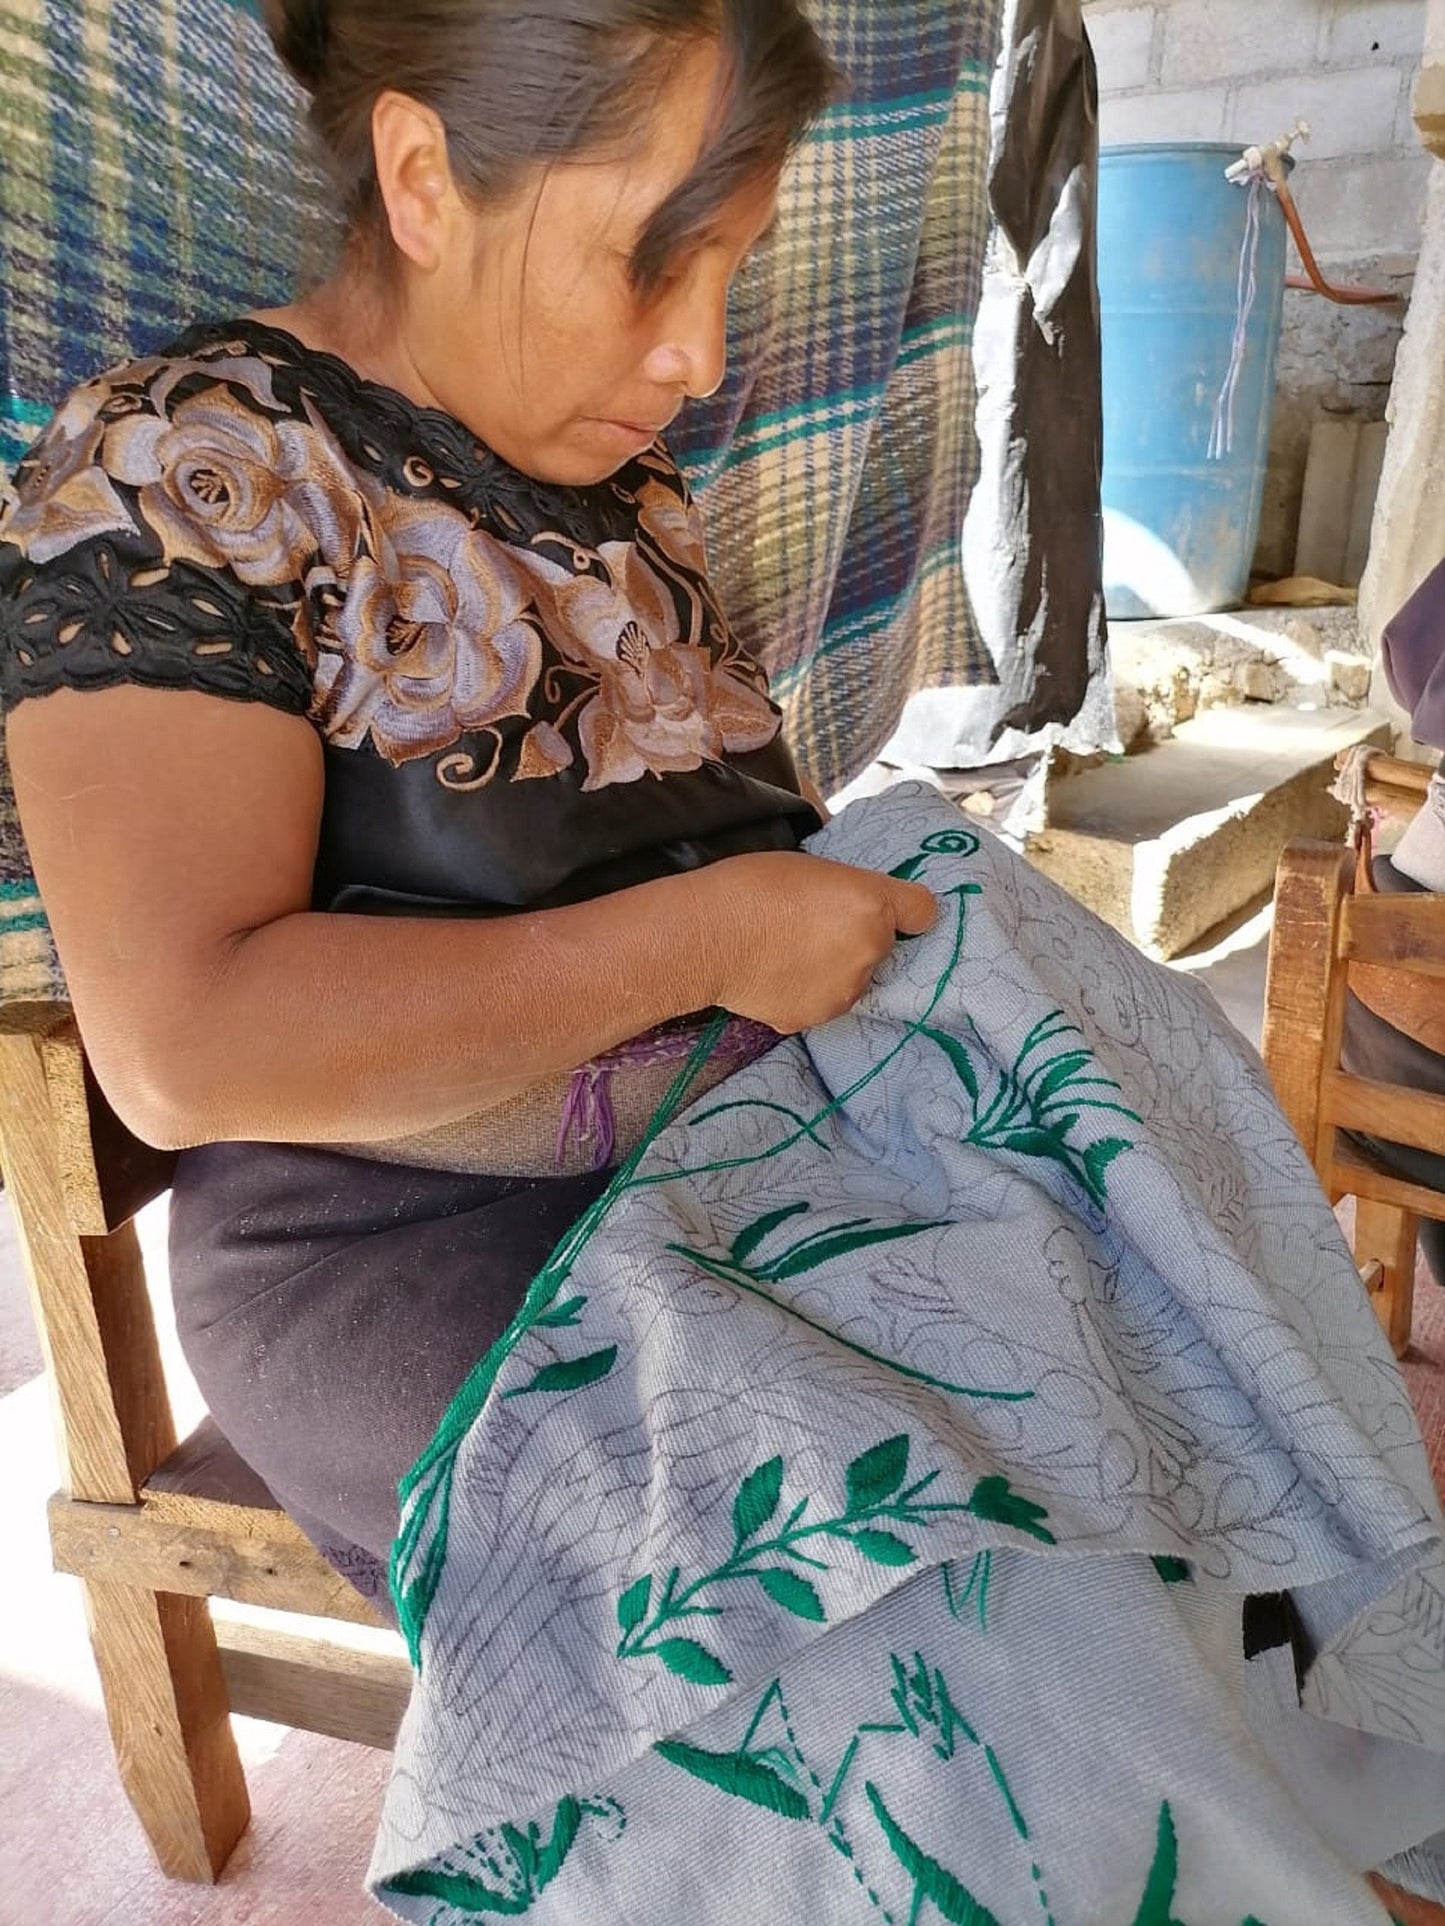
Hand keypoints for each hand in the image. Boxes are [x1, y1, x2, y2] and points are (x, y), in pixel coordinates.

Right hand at [699, 852, 936, 1032]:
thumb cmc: (752, 886)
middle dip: (857, 938)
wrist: (707, 936)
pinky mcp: (816, 1018)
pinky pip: (821, 1001)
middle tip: (811, 926)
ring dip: (834, 969)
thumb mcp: (813, 868)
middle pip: (882, 946)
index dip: (905, 909)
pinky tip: (774, 975)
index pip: (922, 911)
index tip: (888, 909)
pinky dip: (804, 992)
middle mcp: (870, 951)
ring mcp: (845, 991)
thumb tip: (853, 909)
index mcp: (873, 905)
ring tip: (787, 952)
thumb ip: (848, 891)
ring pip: (853, 978)